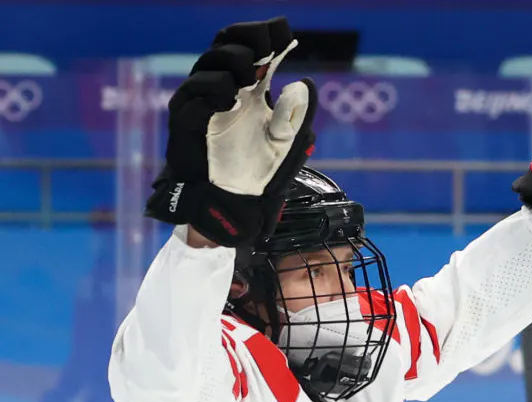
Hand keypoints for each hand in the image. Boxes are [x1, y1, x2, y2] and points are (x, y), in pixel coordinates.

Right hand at [145, 17, 316, 246]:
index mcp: (248, 87)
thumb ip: (295, 114)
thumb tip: (305, 83)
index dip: (264, 33)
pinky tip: (231, 101)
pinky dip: (213, 93)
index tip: (285, 30)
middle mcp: (222, 87)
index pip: (250, 46)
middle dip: (247, 39)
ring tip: (250, 80)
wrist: (233, 201)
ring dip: (232, 64)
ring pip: (208, 64)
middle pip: (225, 44)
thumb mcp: (286, 142)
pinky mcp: (185, 122)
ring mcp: (200, 101)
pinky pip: (193, 97)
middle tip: (268, 50)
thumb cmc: (257, 170)